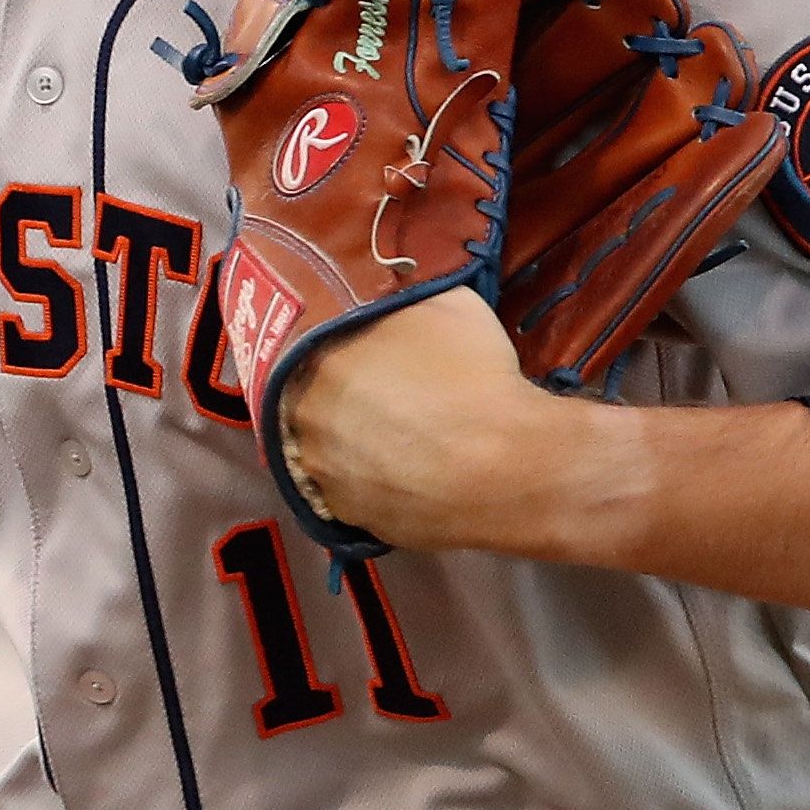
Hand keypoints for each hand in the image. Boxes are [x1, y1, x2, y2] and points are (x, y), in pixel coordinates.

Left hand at [279, 289, 564, 554]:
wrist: (508, 468)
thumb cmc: (476, 378)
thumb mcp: (443, 302)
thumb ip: (400, 298)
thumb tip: (394, 290)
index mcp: (315, 361)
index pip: (301, 348)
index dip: (331, 349)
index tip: (357, 352)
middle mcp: (305, 420)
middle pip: (309, 400)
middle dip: (336, 397)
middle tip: (379, 395)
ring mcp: (325, 476)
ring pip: (325, 450)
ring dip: (347, 443)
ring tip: (391, 438)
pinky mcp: (350, 519)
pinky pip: (349, 493)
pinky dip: (368, 482)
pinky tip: (400, 472)